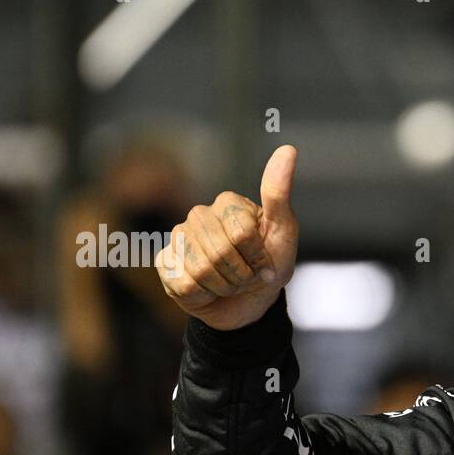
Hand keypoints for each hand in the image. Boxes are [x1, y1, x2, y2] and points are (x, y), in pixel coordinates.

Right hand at [155, 145, 299, 330]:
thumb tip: (288, 149)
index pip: (242, 233)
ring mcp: (179, 238)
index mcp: (228, 203)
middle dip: (242, 275)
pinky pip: (184, 284)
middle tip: (246, 276)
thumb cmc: (269, 266)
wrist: (250, 305)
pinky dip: (204, 296)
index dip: (257, 256)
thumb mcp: (284, 234)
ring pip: (202, 270)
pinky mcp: (165, 263)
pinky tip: (208, 290)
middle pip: (220, 252)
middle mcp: (199, 215)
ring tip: (229, 283)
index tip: (263, 261)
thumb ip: (279, 194)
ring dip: (224, 287)